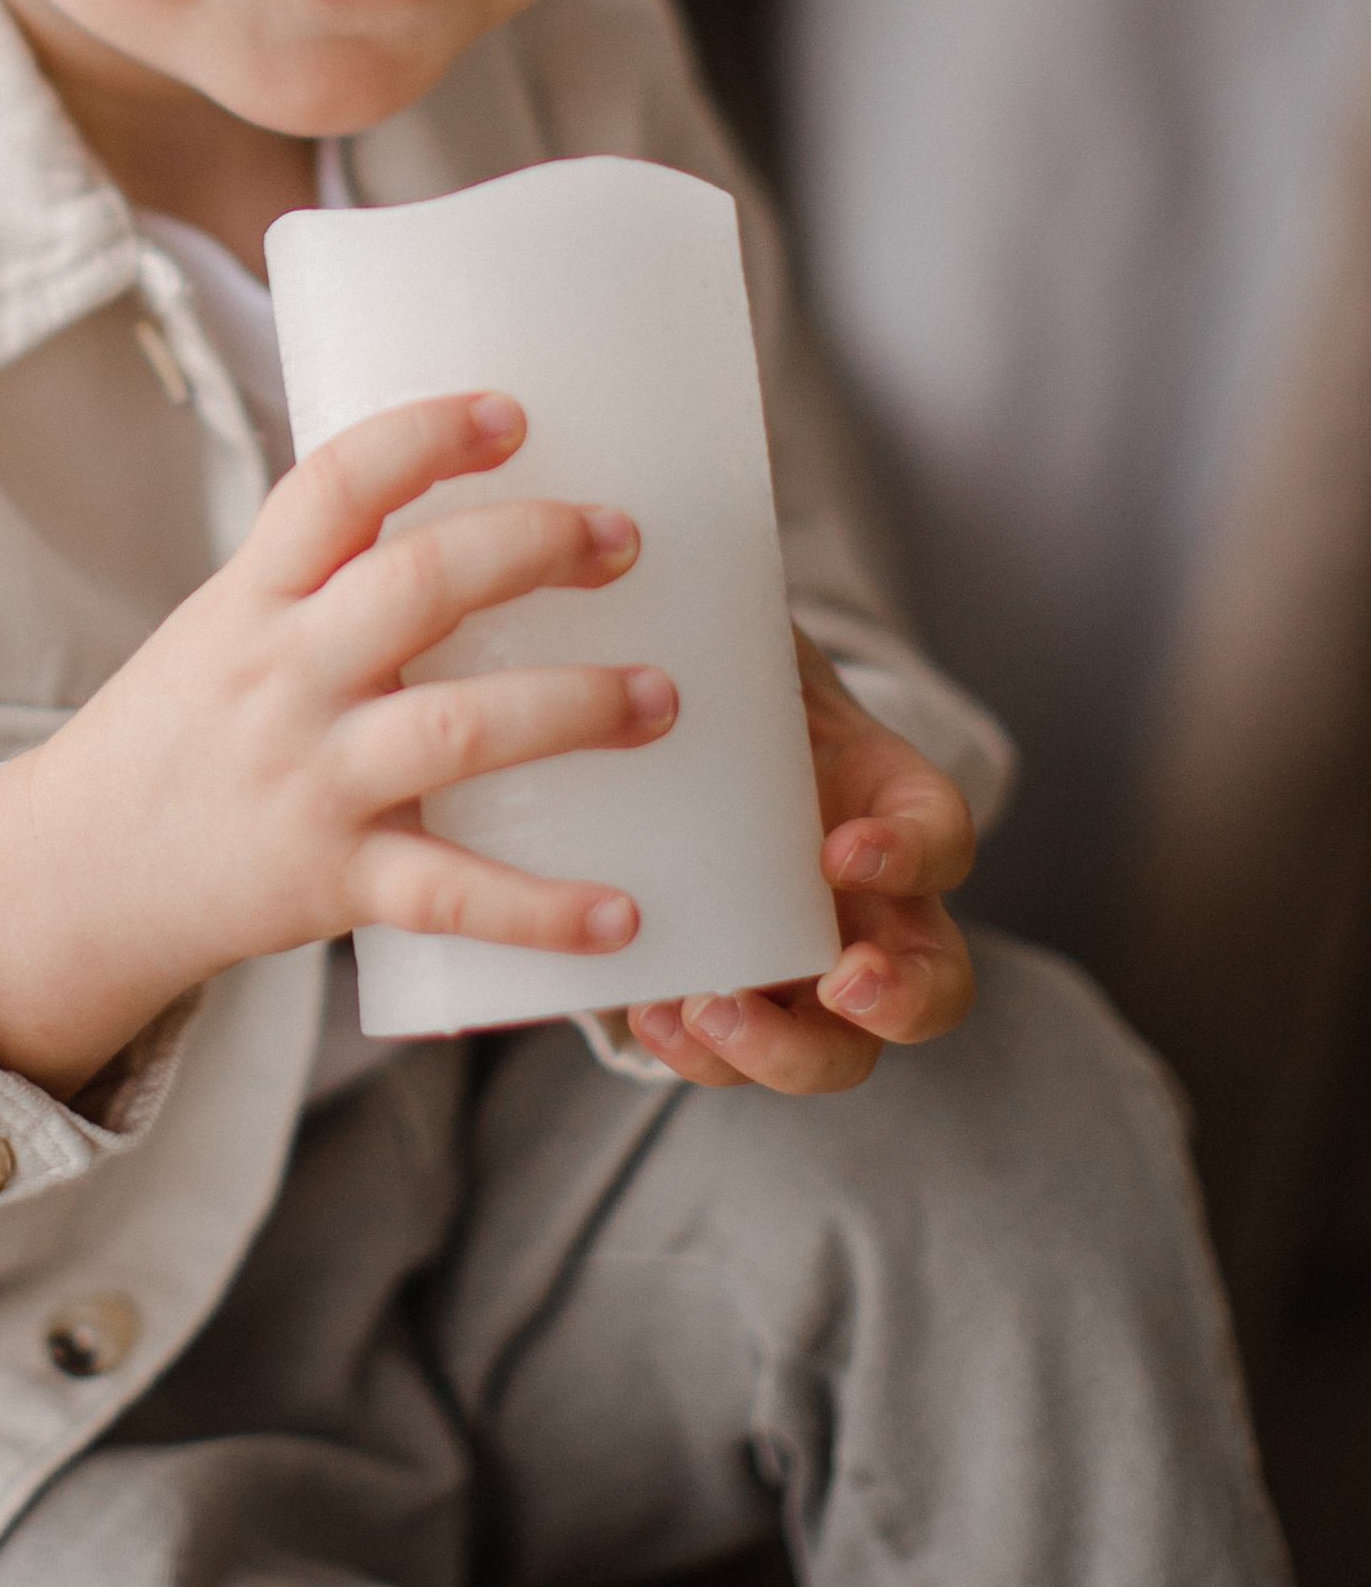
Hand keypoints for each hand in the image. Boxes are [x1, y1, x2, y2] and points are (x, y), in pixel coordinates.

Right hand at [0, 390, 669, 1097]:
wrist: (77, 873)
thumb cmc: (180, 733)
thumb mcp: (225, 627)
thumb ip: (325, 580)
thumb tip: (476, 511)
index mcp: (253, 597)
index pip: (335, 485)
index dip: (426, 436)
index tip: (512, 412)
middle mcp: (280, 677)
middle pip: (415, 587)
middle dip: (531, 549)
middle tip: (623, 539)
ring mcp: (308, 780)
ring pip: (454, 729)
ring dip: (573, 707)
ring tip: (661, 698)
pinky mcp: (330, 881)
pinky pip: (448, 893)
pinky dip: (541, 909)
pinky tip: (623, 912)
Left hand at [624, 629, 975, 1092]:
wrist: (675, 718)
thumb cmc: (725, 671)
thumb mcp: (746, 633)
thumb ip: (727, 604)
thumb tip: (664, 534)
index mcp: (889, 801)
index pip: (940, 833)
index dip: (910, 850)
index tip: (841, 849)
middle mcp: (871, 899)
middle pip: (930, 986)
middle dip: (896, 999)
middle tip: (838, 984)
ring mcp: (806, 959)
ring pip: (837, 1049)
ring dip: (779, 1050)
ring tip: (701, 1012)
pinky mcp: (735, 991)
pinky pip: (737, 1052)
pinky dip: (698, 1050)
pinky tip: (647, 1013)